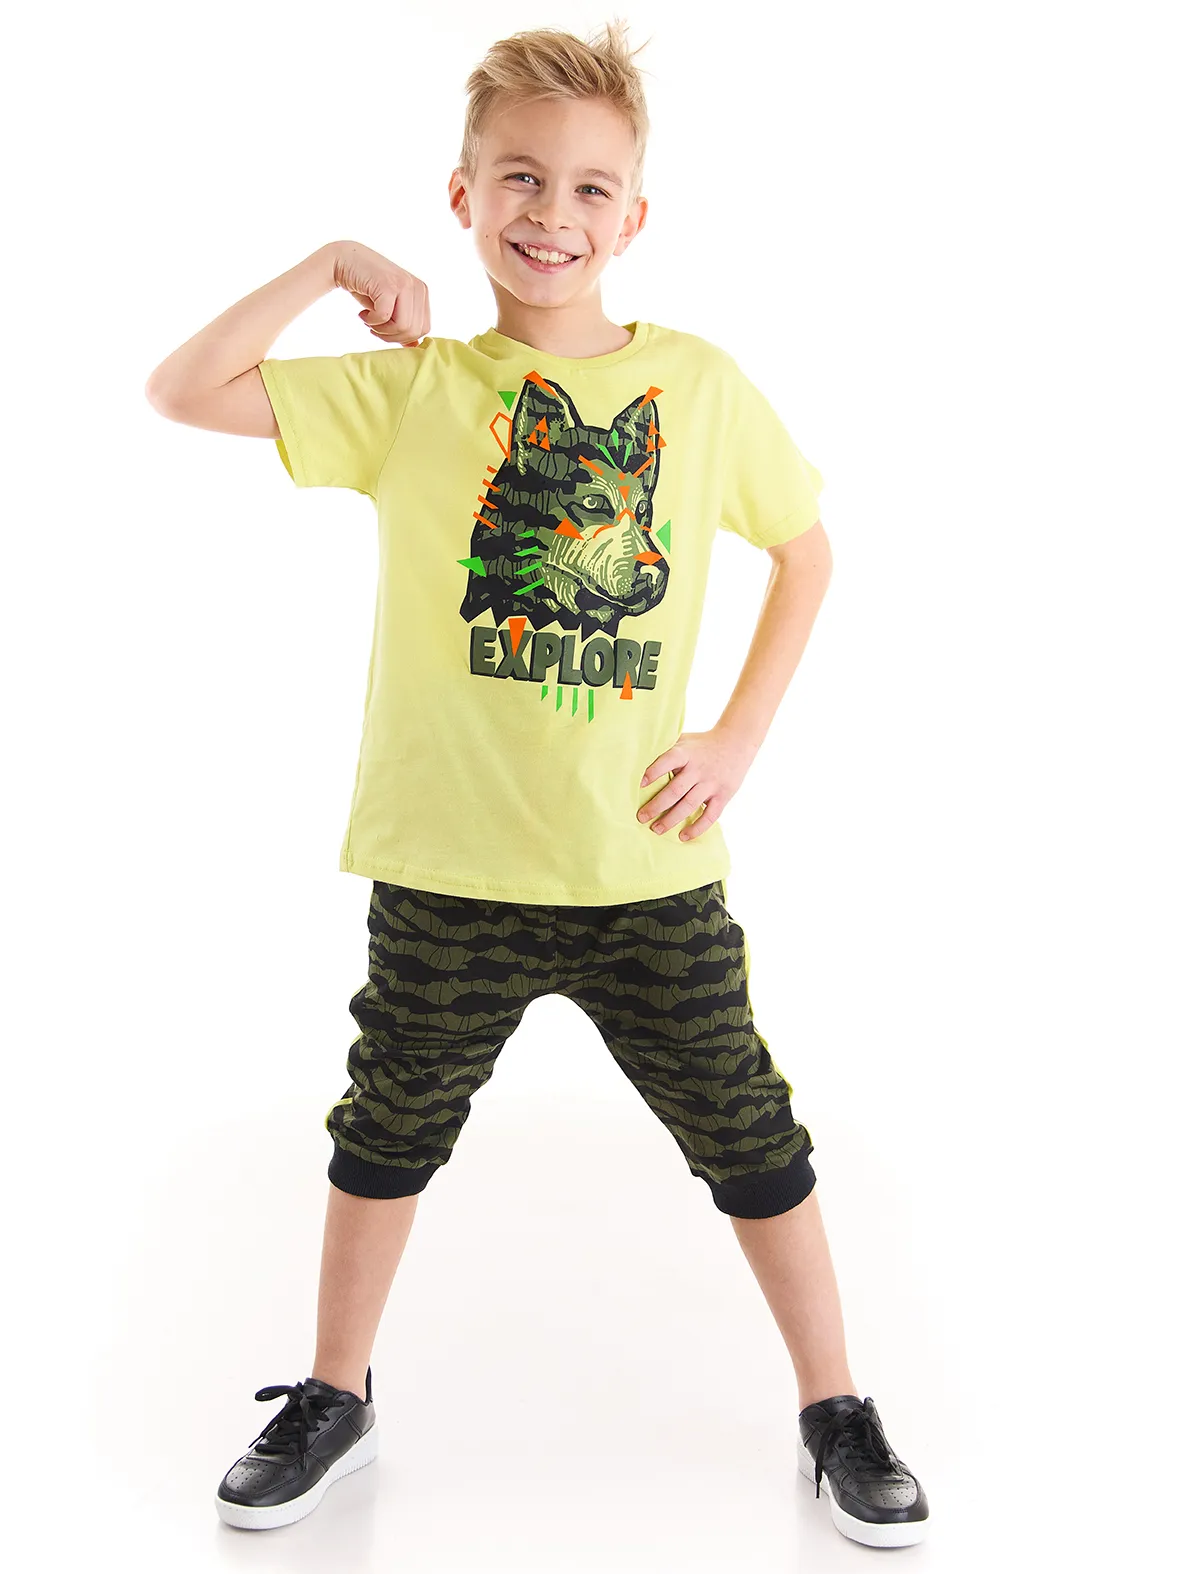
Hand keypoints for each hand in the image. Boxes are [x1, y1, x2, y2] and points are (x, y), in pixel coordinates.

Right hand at [331, 240, 429, 343]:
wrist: (345, 261)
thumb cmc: (367, 287)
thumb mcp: (390, 307)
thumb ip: (404, 323)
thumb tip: (414, 346)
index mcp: (422, 292)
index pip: (423, 329)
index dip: (403, 337)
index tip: (385, 330)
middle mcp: (418, 287)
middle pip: (413, 331)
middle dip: (391, 337)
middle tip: (374, 327)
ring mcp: (405, 284)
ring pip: (402, 327)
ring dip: (381, 331)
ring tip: (368, 320)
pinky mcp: (388, 285)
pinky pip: (384, 317)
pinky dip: (371, 321)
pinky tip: (363, 314)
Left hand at [636, 728, 758, 840]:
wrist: (736, 743)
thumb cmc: (702, 744)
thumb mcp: (684, 740)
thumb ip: (666, 750)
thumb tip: (637, 760)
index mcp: (686, 753)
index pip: (668, 761)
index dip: (653, 772)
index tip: (639, 784)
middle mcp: (698, 769)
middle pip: (675, 790)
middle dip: (656, 805)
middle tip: (641, 817)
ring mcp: (711, 783)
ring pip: (689, 805)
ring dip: (671, 819)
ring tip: (656, 829)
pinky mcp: (723, 795)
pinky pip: (710, 816)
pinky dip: (697, 828)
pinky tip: (683, 836)